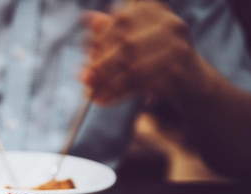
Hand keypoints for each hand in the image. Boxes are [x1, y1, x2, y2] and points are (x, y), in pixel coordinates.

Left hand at [82, 2, 203, 104]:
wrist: (191, 81)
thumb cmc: (154, 58)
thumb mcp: (131, 41)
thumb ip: (110, 31)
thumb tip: (86, 18)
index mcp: (155, 10)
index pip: (122, 21)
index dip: (101, 41)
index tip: (88, 58)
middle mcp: (170, 25)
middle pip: (127, 45)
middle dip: (102, 65)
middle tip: (85, 79)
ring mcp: (177, 49)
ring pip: (134, 68)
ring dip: (108, 84)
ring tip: (93, 94)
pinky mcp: (178, 73)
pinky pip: (143, 85)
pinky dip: (120, 94)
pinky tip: (106, 100)